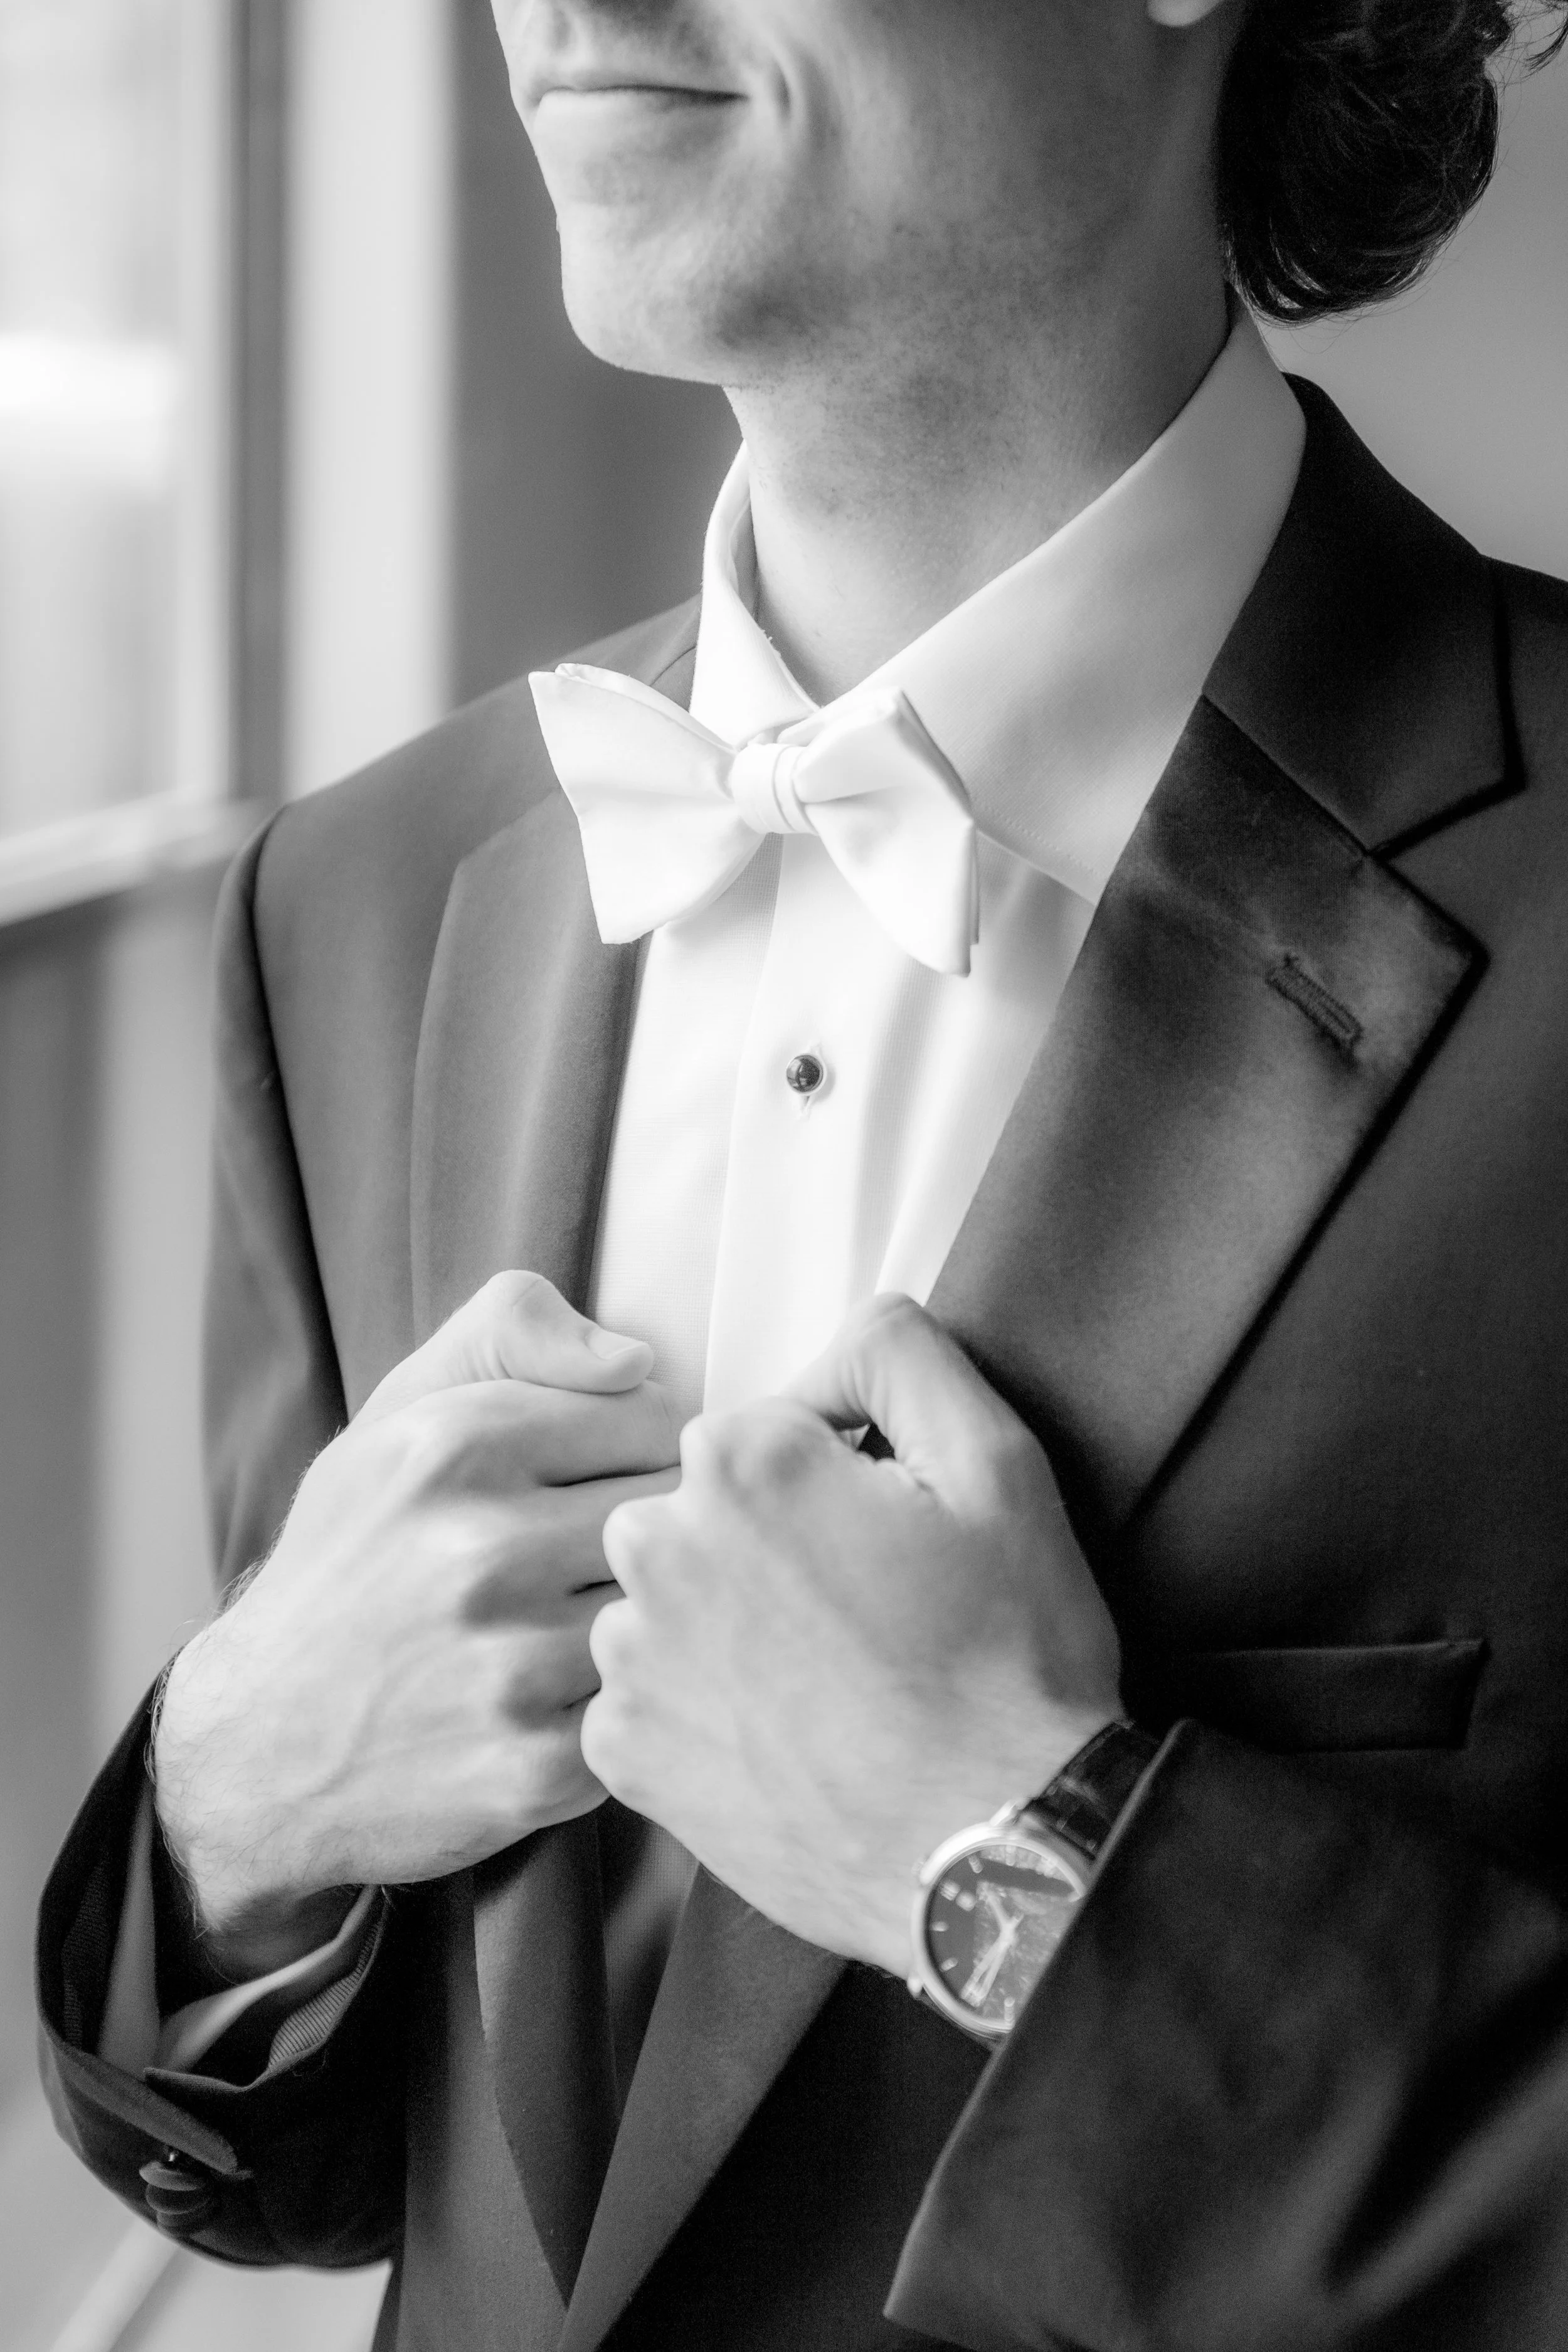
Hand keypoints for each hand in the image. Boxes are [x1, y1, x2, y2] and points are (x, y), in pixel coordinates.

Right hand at [155, 1273, 678, 1974]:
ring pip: (665, 1614)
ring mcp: (510, 1666)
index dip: (643, 1453)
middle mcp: (484, 1549)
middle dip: (652, 1535)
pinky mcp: (533, 1770)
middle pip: (672, 1517)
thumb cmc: (355, 1557)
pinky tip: (563, 1701)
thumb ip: (511, 1333)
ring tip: (580, 1629)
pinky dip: (620, 1705)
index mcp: (460, 1442)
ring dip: (641, 1623)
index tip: (604, 1484)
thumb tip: (639, 1362)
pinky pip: (645, 1708)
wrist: (260, 1738)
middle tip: (598, 1564)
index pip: (656, 1421)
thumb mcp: (399, 1413)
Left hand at [583, 1294, 1121, 1976]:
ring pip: (666, 1604)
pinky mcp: (621, 1753)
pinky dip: (699, 1714)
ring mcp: (628, 1656)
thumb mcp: (995, 1462)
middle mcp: (654, 1545)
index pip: (761, 1438)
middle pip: (700, 1513)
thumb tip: (833, 1341)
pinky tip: (779, 1742)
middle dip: (765, 1550)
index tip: (883, 1550)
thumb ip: (900, 1351)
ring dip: (725, 1630)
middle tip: (858, 1623)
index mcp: (737, 1459)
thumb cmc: (1007, 1658)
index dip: (830, 1488)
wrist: (995, 1851)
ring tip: (821, 1689)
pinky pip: (644, 1699)